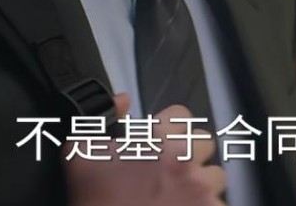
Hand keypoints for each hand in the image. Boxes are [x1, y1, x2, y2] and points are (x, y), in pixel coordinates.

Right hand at [64, 94, 225, 205]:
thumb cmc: (96, 203)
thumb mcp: (79, 155)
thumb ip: (97, 120)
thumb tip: (122, 101)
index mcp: (156, 139)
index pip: (181, 115)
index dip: (170, 128)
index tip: (164, 143)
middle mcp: (182, 159)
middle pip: (204, 143)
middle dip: (190, 157)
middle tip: (169, 175)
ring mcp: (200, 189)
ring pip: (215, 176)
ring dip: (201, 186)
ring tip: (177, 199)